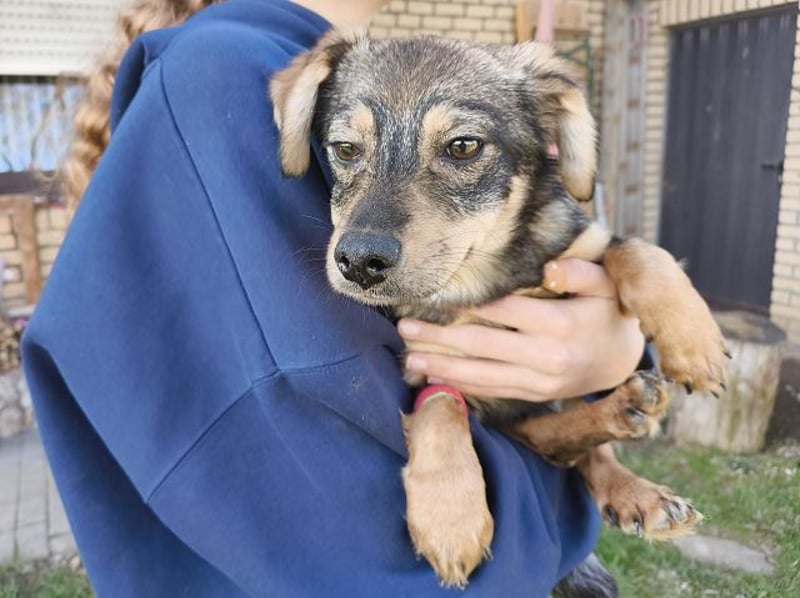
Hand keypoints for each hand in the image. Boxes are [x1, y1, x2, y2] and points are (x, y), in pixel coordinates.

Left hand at [397, 259, 644, 401]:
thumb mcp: (607, 284)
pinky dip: (462, 385)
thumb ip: (579, 272)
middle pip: (482, 345)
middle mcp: (546, 357)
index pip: (503, 311)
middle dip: (440, 338)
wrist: (622, 362)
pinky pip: (492, 391)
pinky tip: (435, 378)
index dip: (466, 306)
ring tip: (410, 358)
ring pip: (481, 374)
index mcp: (560, 325)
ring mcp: (539, 382)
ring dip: (443, 367)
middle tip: (405, 329)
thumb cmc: (607, 313)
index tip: (431, 299)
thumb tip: (549, 268)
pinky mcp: (533, 396)